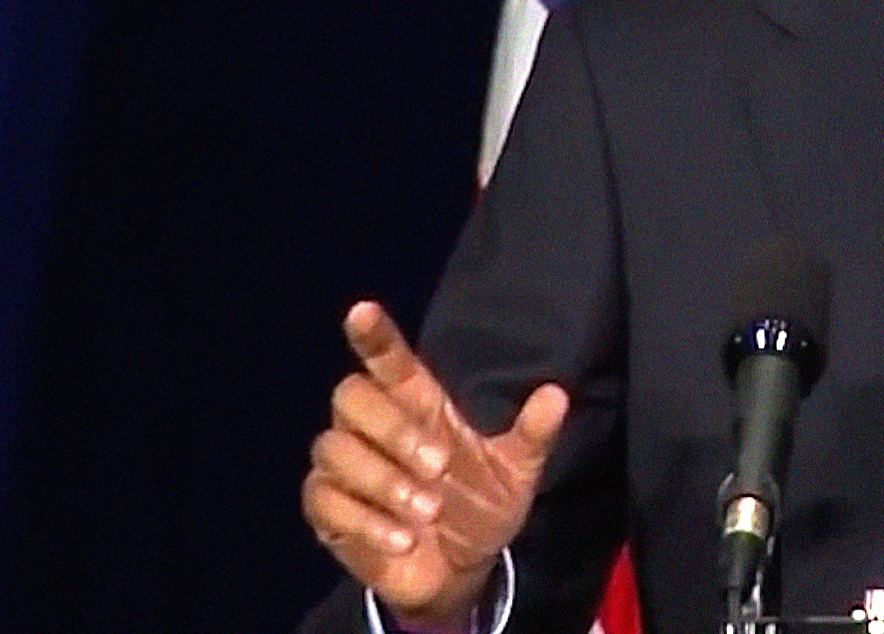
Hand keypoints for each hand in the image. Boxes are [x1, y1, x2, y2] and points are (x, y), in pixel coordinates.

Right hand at [303, 301, 568, 630]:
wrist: (461, 571)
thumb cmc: (481, 506)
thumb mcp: (516, 473)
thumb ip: (533, 435)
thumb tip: (557, 394)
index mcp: (418, 405)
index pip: (389, 361)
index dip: (374, 336)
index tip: (361, 311)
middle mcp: (374, 428)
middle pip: (352, 397)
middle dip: (394, 430)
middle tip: (439, 466)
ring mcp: (345, 467)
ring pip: (335, 449)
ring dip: (384, 481)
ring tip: (427, 512)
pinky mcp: (327, 510)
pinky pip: (326, 501)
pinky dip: (366, 521)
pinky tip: (403, 539)